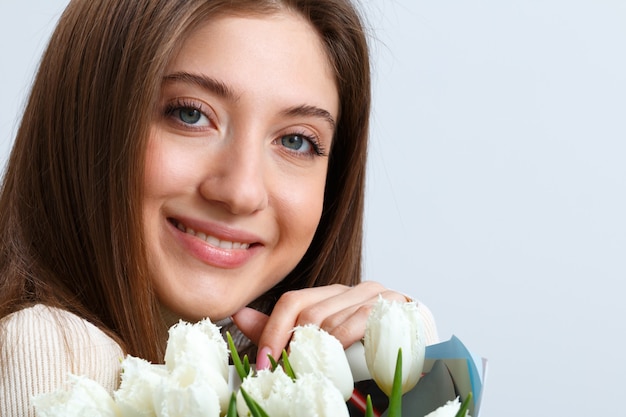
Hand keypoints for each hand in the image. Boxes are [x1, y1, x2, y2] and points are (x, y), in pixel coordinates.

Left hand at [231, 281, 408, 369]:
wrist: (421, 362)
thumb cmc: (370, 357)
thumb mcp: (322, 346)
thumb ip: (281, 331)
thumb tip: (239, 315)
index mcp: (334, 295)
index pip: (292, 301)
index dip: (273, 331)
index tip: (264, 364)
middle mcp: (355, 289)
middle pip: (310, 313)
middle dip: (296, 348)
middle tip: (291, 374)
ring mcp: (378, 295)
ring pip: (332, 321)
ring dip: (321, 353)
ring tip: (322, 372)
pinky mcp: (398, 304)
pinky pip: (359, 322)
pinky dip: (345, 344)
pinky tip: (345, 360)